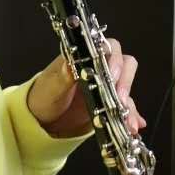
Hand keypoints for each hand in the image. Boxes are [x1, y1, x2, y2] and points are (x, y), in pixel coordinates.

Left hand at [27, 40, 146, 137]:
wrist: (41, 119)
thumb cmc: (43, 96)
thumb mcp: (50, 87)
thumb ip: (62, 77)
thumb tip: (70, 65)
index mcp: (84, 57)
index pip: (107, 49)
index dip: (114, 60)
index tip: (113, 76)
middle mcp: (99, 68)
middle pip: (124, 65)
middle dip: (126, 82)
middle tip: (121, 99)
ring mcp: (106, 86)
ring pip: (126, 88)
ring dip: (130, 104)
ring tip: (128, 122)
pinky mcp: (109, 103)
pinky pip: (125, 107)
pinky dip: (130, 116)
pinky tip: (133, 125)